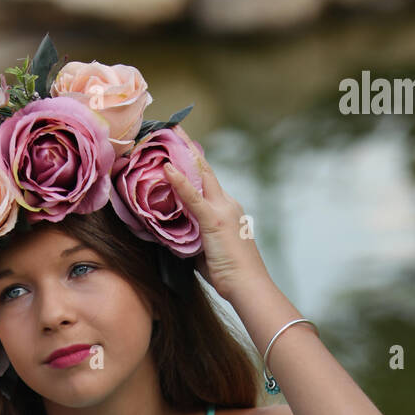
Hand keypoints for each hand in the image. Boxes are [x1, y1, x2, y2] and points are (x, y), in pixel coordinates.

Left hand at [164, 126, 267, 300]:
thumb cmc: (230, 276)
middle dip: (187, 148)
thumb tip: (173, 238)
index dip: (193, 164)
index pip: (207, 182)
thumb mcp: (206, 253)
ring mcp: (222, 210)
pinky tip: (167, 169)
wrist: (249, 286)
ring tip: (165, 136)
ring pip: (200, 177)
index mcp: (227, 210)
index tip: (180, 147)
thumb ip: (192, 240)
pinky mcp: (214, 222)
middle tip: (172, 128)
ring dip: (182, 156)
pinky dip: (180, 183)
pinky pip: (193, 198)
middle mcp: (227, 204)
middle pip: (204, 170)